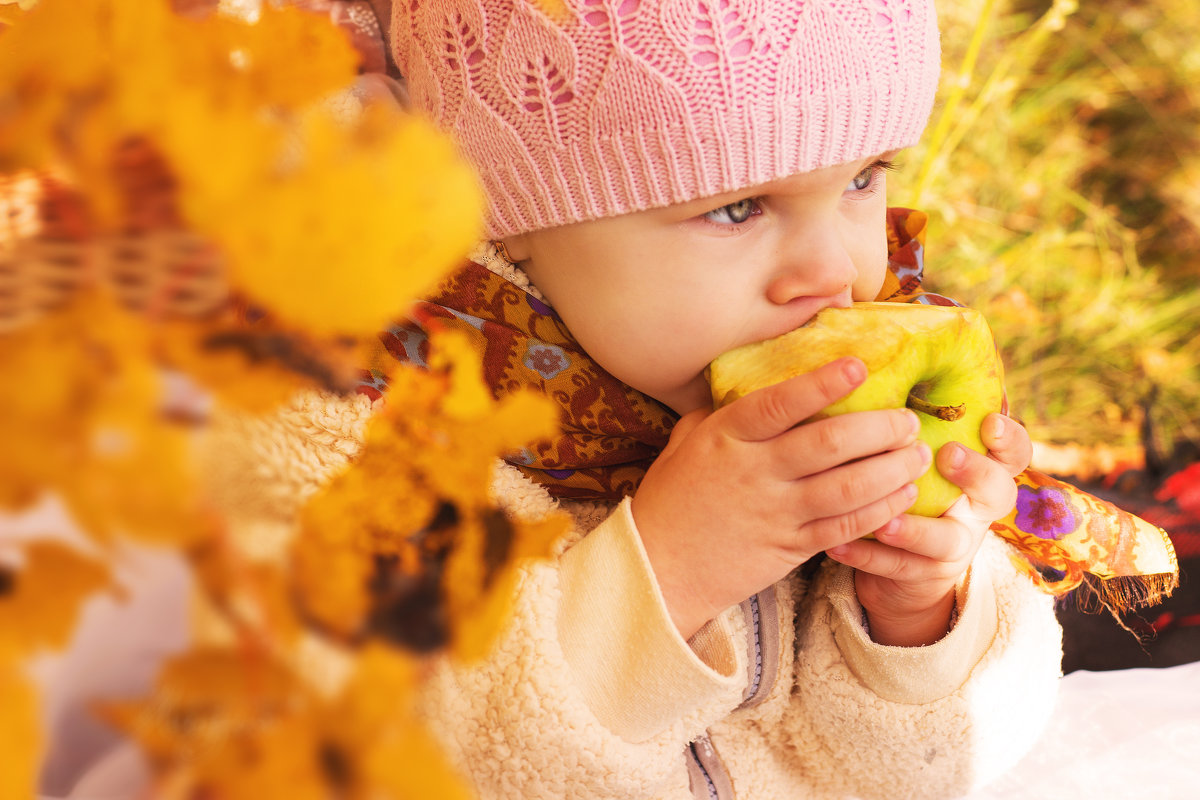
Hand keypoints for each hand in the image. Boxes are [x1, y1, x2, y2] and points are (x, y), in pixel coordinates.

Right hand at [631, 358, 929, 638]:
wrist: (657, 569)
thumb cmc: (670, 500)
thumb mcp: (684, 445)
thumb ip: (717, 413)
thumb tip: (745, 382)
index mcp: (726, 438)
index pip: (780, 404)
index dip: (822, 384)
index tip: (859, 366)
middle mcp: (754, 472)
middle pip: (828, 443)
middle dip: (879, 428)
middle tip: (908, 419)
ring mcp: (774, 513)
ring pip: (846, 487)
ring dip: (891, 469)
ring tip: (917, 455)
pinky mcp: (789, 548)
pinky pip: (844, 528)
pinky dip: (879, 510)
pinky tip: (902, 496)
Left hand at [826, 413, 1031, 645]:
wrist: (901, 560)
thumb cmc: (905, 480)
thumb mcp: (916, 448)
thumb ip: (912, 415)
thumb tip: (874, 354)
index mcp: (982, 468)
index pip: (1014, 451)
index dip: (1010, 438)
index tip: (991, 422)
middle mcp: (977, 507)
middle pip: (999, 492)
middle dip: (975, 473)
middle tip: (947, 455)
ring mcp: (957, 544)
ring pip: (948, 539)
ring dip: (914, 528)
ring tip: (884, 519)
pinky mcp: (926, 575)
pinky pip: (900, 568)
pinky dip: (868, 557)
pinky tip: (837, 545)